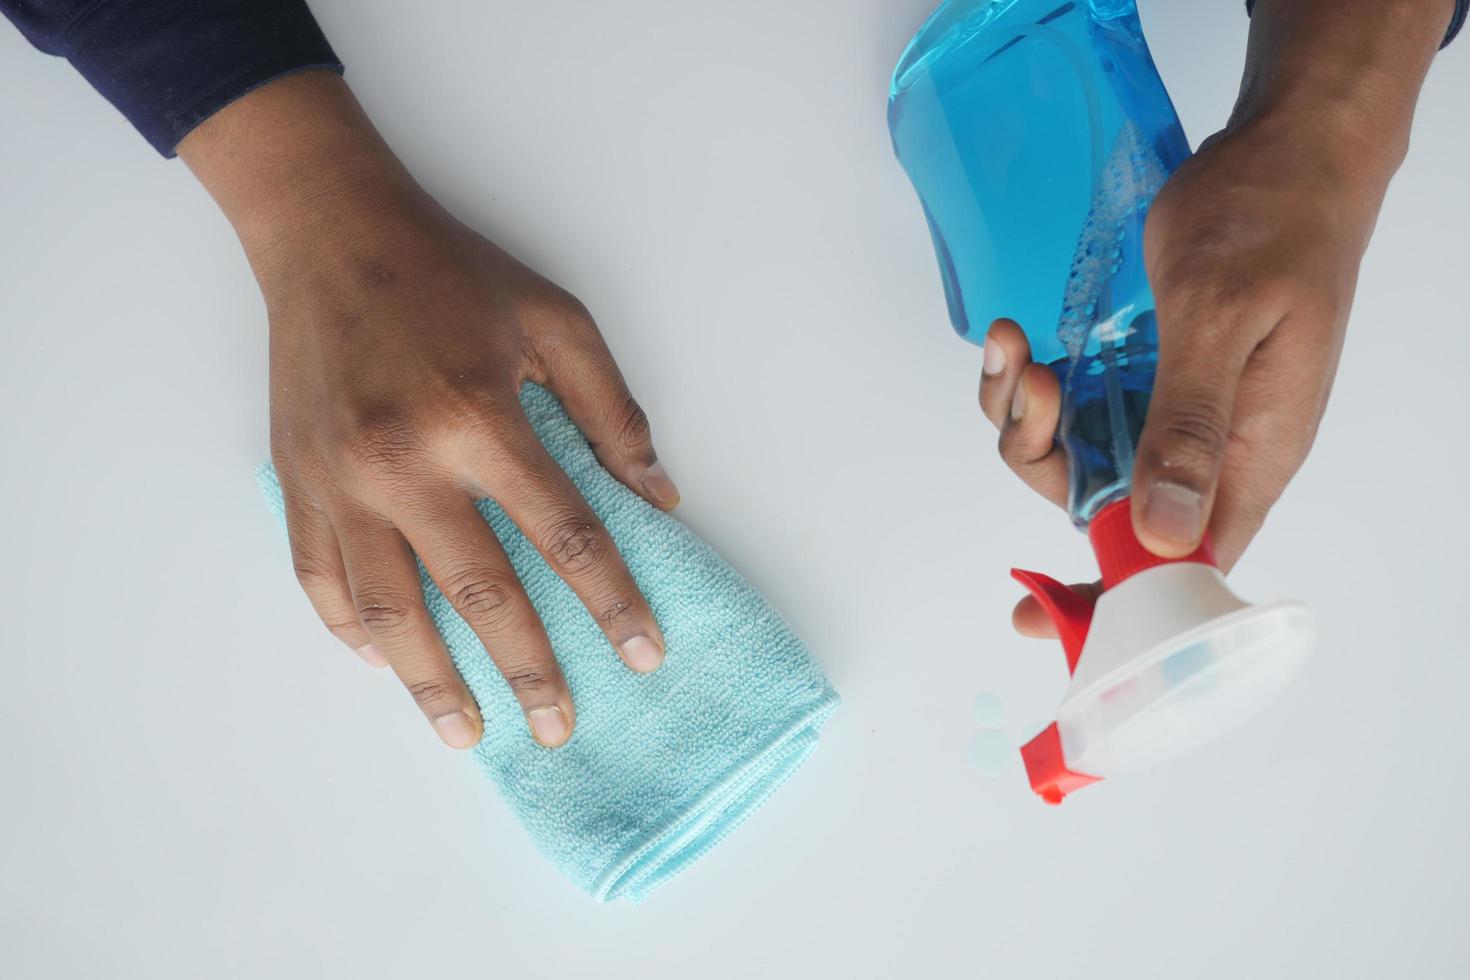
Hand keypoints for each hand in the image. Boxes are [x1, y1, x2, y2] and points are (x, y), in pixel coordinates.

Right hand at [181, 73, 678, 747]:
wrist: (330, 233)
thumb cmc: (451, 274)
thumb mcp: (555, 321)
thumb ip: (612, 412)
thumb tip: (658, 499)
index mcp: (480, 419)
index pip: (565, 537)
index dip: (613, 602)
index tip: (644, 655)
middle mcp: (406, 463)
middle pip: (482, 595)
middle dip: (530, 670)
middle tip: (559, 727)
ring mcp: (341, 481)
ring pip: (390, 610)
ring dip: (431, 682)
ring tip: (468, 734)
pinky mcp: (297, 482)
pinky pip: (320, 578)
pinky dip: (350, 629)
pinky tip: (381, 663)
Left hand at [977, 0, 1449, 636]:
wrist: (1284, 151)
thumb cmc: (1271, 224)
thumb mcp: (1223, 321)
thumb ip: (1193, 427)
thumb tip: (1165, 535)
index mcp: (1249, 456)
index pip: (1180, 568)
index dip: (1107, 601)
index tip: (1033, 618)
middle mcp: (1208, 448)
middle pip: (1103, 510)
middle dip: (1045, 460)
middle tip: (1033, 387)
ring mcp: (1170, 408)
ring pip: (1074, 454)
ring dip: (1026, 412)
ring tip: (1015, 345)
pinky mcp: (1141, 371)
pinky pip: (1068, 404)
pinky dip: (1028, 381)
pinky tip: (1016, 336)